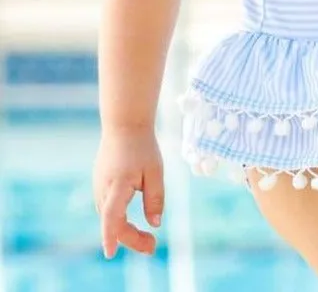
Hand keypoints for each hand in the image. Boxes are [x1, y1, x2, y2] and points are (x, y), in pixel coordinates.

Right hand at [93, 126, 164, 257]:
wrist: (124, 124)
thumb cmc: (142, 146)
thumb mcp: (155, 171)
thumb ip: (155, 198)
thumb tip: (155, 224)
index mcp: (118, 185)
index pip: (111, 216)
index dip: (110, 236)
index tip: (110, 254)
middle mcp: (103, 189)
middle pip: (113, 222)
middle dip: (131, 238)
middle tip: (153, 246)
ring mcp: (99, 187)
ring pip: (109, 217)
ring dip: (125, 231)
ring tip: (147, 239)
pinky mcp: (100, 185)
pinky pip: (108, 208)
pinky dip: (119, 220)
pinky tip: (132, 223)